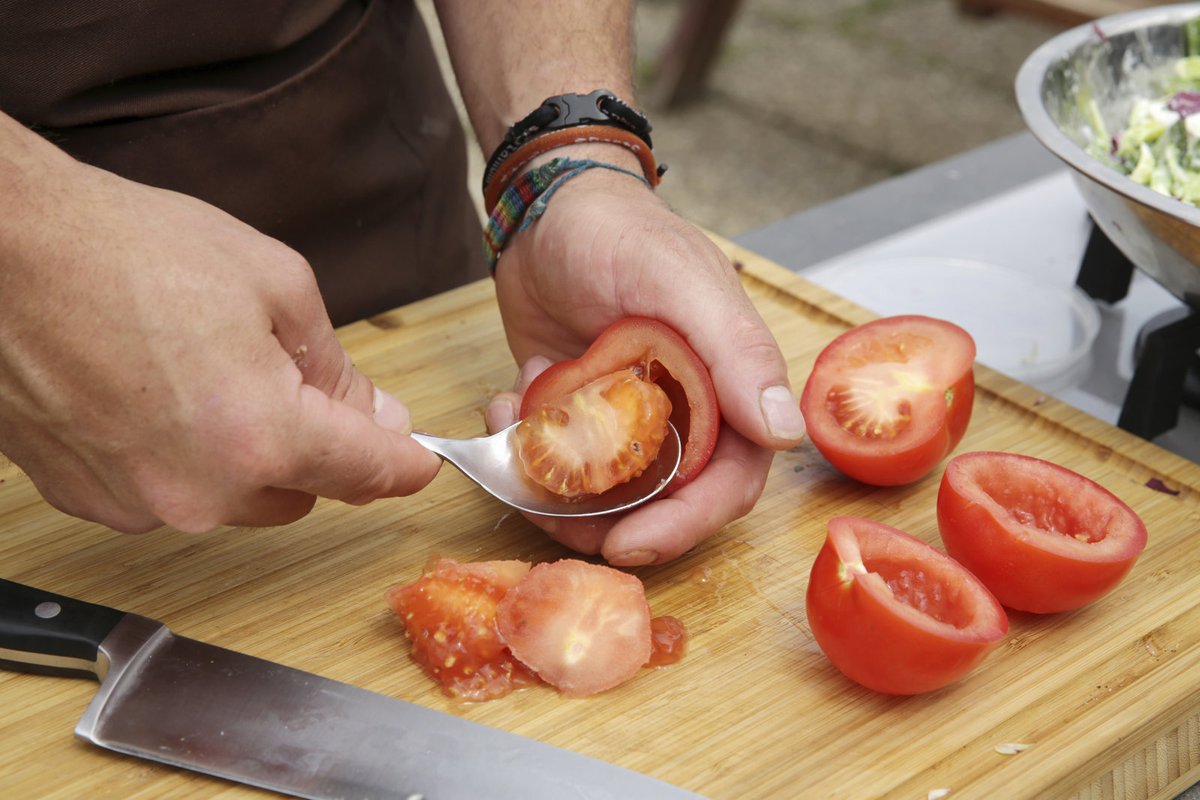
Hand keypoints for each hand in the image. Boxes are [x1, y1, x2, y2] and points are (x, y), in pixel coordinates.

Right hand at [0, 138, 440, 532]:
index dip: (403, 465)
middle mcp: (201, 492)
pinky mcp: (89, 500)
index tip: (419, 461)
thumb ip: (336, 367)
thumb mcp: (275, 283)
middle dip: (317, 447)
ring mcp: (139, 505)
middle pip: (303, 493)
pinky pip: (171, 494)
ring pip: (237, 499)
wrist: (3, 249)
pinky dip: (185, 458)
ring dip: (248, 454)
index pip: (365, 472)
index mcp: (261, 436)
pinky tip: (158, 395)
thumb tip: (374, 416)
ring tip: (209, 372)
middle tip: (296, 378)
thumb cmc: (129, 250)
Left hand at [486, 152, 806, 564]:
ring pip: (606, 495)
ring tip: (516, 469)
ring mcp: (625, 417)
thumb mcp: (678, 281)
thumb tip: (785, 432)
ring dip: (559, 498)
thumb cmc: (619, 232)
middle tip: (565, 530)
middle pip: (665, 501)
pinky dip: (524, 457)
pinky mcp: (575, 414)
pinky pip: (556, 463)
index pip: (728, 481)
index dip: (687, 522)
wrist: (543, 209)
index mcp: (727, 387)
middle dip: (614, 525)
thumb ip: (735, 351)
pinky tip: (501, 412)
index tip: (632, 543)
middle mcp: (684, 412)